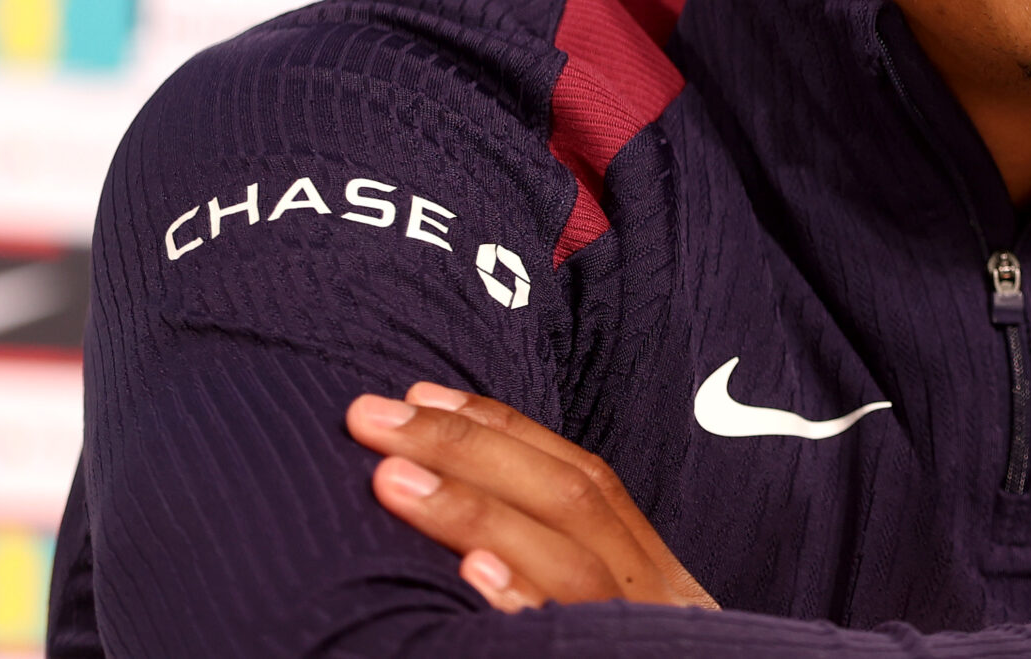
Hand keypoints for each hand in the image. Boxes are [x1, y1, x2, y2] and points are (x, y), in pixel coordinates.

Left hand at [347, 383, 717, 613]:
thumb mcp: (613, 629)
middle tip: (370, 417)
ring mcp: (640, 646)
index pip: (584, 480)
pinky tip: (473, 577)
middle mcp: (659, 606)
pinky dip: (526, 604)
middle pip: (574, 502)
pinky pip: (573, 647)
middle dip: (468, 448)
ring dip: (475, 510)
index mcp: (653, 582)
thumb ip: (562, 578)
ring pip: (571, 562)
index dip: (503, 432)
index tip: (421, 397)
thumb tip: (466, 536)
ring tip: (389, 480)